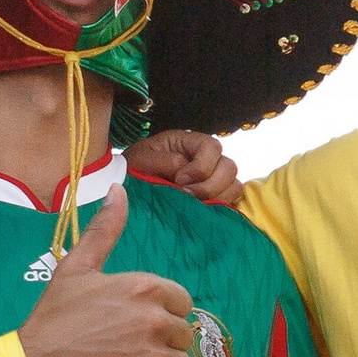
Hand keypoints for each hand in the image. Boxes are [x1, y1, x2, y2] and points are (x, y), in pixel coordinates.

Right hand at [7, 188, 256, 356]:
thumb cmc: (52, 320)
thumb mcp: (76, 268)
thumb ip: (105, 230)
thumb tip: (119, 190)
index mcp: (144, 288)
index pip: (179, 300)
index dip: (160, 311)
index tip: (132, 321)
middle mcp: (156, 322)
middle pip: (182, 331)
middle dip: (159, 340)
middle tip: (120, 347)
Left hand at [124, 128, 243, 207]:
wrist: (124, 189)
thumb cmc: (132, 169)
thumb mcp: (141, 159)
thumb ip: (164, 161)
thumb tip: (184, 171)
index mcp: (188, 143)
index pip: (212, 147)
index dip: (201, 166)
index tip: (179, 180)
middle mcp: (204, 159)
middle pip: (229, 167)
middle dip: (211, 185)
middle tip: (188, 195)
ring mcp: (210, 180)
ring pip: (234, 185)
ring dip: (216, 197)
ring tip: (194, 206)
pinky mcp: (211, 199)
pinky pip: (229, 202)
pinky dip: (220, 208)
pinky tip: (201, 213)